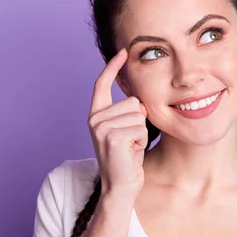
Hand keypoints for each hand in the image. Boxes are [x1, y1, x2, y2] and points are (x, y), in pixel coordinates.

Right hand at [87, 48, 148, 197]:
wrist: (122, 186)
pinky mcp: (112, 136)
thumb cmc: (128, 159)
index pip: (102, 84)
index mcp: (97, 114)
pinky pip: (140, 127)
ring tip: (131, 147)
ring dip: (142, 132)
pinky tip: (132, 151)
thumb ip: (129, 112)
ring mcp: (101, 127)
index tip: (123, 51)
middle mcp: (95, 118)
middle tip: (131, 141)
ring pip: (138, 114)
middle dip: (140, 121)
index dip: (113, 67)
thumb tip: (138, 99)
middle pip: (133, 102)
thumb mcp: (128, 129)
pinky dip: (142, 139)